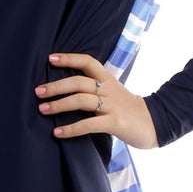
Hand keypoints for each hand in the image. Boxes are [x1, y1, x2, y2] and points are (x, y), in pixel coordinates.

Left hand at [34, 52, 159, 150]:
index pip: (88, 62)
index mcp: (108, 80)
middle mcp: (109, 89)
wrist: (155, 124)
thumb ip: (96, 89)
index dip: (69, 58)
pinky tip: (58, 133)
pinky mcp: (114, 123)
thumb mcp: (114, 93)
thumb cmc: (129, 110)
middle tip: (38, 92)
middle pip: (78, 82)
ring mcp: (112, 105)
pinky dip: (71, 128)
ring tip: (42, 110)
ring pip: (81, 100)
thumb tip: (69, 90)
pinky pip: (88, 124)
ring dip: (59, 105)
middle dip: (56, 86)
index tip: (50, 58)